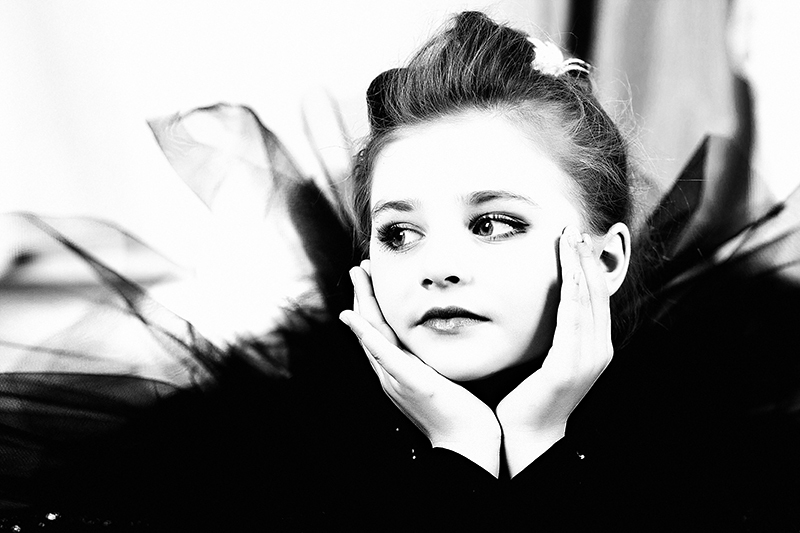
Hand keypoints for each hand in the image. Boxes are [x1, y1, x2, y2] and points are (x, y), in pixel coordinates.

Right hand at [340, 261, 501, 475]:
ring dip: (362, 303)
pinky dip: (366, 334)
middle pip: (372, 328)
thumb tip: (450, 333)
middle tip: (359, 267)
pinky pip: (382, 354)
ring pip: (373, 334)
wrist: (469, 444)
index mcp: (402, 371)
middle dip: (364, 295)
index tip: (373, 278)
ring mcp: (397, 378)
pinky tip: (354, 317)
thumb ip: (440, 357)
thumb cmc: (466, 413)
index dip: (375, 304)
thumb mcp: (448, 376)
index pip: (383, 331)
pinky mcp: (409, 381)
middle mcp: (393, 374)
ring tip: (357, 276)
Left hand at [496, 226, 612, 476]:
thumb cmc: (532, 397)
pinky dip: (571, 292)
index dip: (588, 267)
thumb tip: (543, 306)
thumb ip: (554, 334)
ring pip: (587, 300)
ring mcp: (587, 358)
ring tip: (569, 239)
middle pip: (596, 293)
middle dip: (585, 259)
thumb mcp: (549, 359)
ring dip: (579, 267)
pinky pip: (572, 320)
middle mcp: (598, 350)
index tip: (575, 240)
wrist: (529, 435)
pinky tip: (565, 271)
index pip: (595, 298)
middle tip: (574, 229)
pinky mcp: (569, 365)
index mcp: (595, 348)